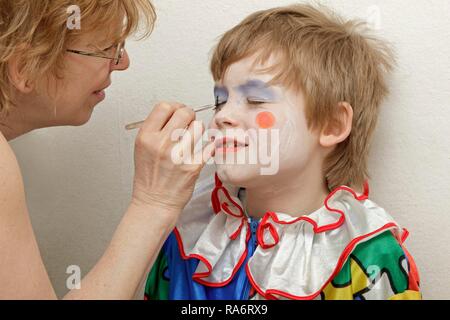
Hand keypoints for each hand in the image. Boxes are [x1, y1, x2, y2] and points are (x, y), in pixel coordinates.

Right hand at [131, 102, 214, 218]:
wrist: (154, 203)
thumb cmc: (149, 178)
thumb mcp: (143, 149)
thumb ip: (156, 129)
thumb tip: (174, 113)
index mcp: (146, 137)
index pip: (164, 107)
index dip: (174, 107)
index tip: (178, 112)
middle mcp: (161, 144)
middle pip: (184, 112)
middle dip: (189, 115)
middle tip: (188, 124)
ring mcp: (178, 155)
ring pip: (198, 126)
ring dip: (198, 130)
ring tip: (193, 139)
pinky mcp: (193, 166)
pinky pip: (209, 146)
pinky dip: (209, 146)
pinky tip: (202, 150)